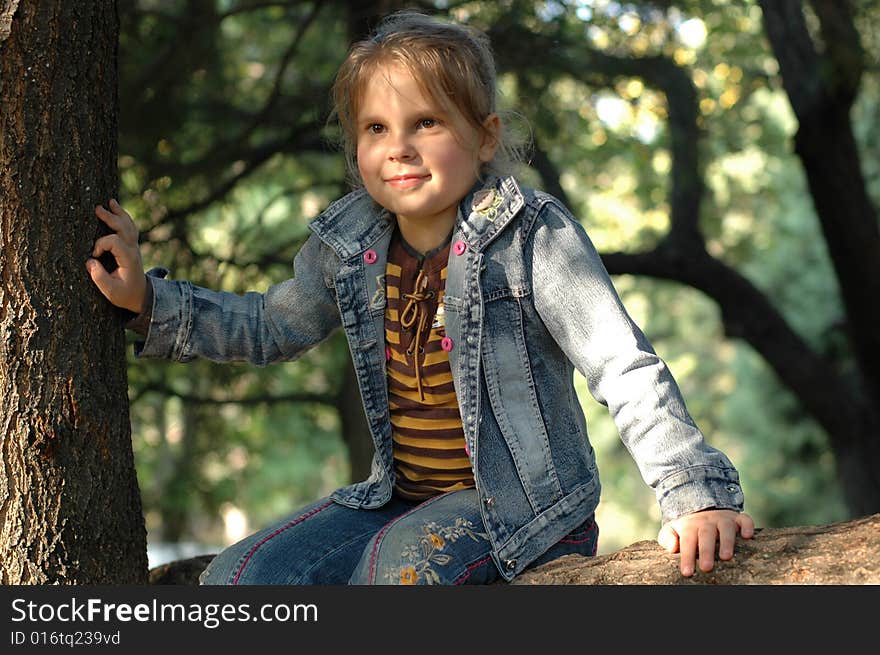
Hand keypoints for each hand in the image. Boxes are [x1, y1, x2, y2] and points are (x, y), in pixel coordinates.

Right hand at [85, 199, 146, 313]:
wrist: (140, 295)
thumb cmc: (125, 294)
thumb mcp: (111, 292)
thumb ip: (100, 277)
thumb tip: (90, 261)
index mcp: (129, 259)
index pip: (115, 242)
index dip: (101, 244)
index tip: (93, 255)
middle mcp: (133, 250)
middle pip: (124, 228)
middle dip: (111, 218)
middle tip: (97, 208)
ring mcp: (134, 247)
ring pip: (129, 226)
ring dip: (119, 213)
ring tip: (111, 201)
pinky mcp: (132, 246)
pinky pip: (130, 228)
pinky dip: (123, 218)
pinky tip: (116, 210)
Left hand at [658, 509, 754, 576]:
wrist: (702, 506)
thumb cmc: (687, 527)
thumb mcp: (672, 529)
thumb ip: (667, 537)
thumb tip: (673, 547)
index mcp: (690, 526)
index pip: (687, 541)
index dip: (687, 557)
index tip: (687, 572)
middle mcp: (707, 522)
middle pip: (706, 535)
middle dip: (706, 551)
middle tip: (706, 567)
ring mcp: (723, 519)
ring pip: (726, 528)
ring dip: (726, 541)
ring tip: (726, 556)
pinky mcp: (738, 518)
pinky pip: (744, 519)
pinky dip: (747, 525)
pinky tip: (748, 536)